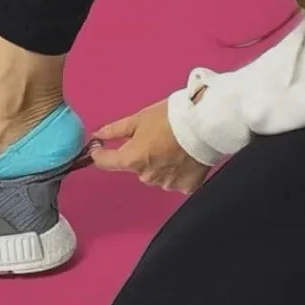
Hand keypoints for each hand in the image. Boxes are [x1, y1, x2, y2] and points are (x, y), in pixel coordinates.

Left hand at [91, 99, 209, 193]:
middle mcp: (147, 176)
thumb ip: (115, 130)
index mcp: (132, 159)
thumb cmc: (172, 117)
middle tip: (156, 137)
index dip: (99, 153)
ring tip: (174, 146)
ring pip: (156, 174)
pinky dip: (178, 170)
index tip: (99, 146)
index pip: (106, 162)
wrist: (207, 123)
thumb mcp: (139, 118)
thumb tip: (97, 135)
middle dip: (141, 154)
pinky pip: (176, 180)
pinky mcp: (186, 187)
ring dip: (160, 163)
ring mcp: (167, 184)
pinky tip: (185, 157)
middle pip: (136, 167)